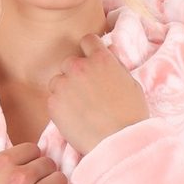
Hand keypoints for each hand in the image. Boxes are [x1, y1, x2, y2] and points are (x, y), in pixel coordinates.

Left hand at [46, 33, 150, 154]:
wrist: (119, 142)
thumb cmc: (131, 116)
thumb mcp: (130, 83)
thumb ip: (114, 67)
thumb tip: (107, 57)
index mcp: (101, 59)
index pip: (87, 40)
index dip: (89, 51)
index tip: (90, 62)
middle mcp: (80, 67)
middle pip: (69, 63)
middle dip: (76, 74)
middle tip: (86, 93)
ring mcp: (64, 85)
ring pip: (57, 81)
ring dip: (65, 90)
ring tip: (80, 109)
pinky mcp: (53, 104)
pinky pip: (53, 100)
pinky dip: (60, 108)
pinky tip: (75, 119)